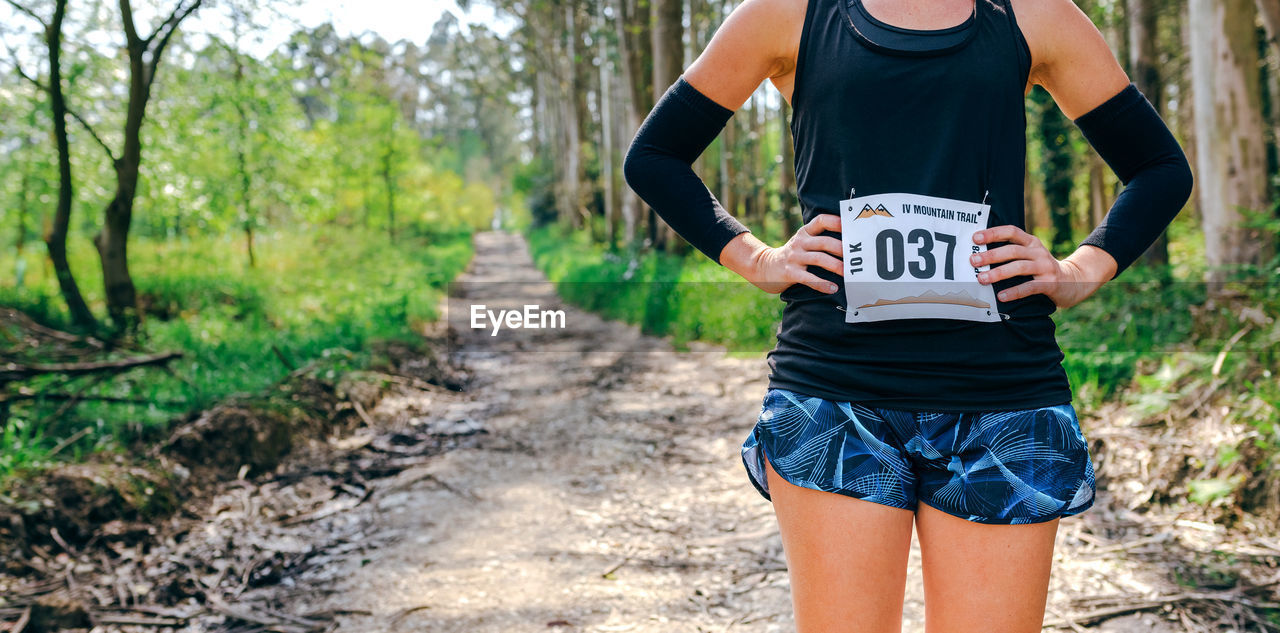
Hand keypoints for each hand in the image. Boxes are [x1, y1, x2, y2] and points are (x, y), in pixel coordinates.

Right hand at [720, 214, 843, 293]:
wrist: (764, 266)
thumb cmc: (792, 255)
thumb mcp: (801, 242)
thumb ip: (818, 240)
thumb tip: (848, 244)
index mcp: (804, 233)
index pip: (821, 221)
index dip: (836, 222)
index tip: (850, 226)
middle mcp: (799, 242)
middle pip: (824, 242)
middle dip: (841, 249)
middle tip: (855, 257)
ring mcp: (794, 257)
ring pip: (819, 258)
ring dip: (835, 266)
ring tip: (847, 274)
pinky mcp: (790, 273)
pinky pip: (809, 278)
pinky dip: (822, 284)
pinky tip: (832, 288)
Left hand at [971, 225, 1115, 308]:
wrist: (1073, 281)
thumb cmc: (1041, 268)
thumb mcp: (1029, 256)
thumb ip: (1011, 253)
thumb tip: (979, 256)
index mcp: (1031, 242)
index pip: (1011, 232)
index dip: (993, 233)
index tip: (975, 238)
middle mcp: (1038, 252)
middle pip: (1012, 250)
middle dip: (991, 255)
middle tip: (974, 261)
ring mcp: (1045, 267)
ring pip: (1019, 267)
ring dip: (999, 273)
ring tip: (982, 279)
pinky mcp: (1050, 283)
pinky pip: (1030, 287)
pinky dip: (1014, 291)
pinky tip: (1001, 296)